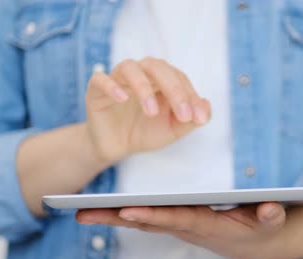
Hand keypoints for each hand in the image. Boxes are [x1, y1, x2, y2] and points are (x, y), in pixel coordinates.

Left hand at [76, 200, 302, 258]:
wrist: (258, 245)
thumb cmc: (263, 228)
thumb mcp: (273, 221)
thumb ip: (271, 215)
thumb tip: (270, 209)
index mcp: (208, 226)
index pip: (176, 220)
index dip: (153, 217)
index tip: (127, 212)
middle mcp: (189, 227)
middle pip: (149, 222)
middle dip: (116, 218)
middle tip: (82, 213)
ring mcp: (182, 226)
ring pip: (144, 222)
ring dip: (114, 217)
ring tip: (82, 210)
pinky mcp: (180, 223)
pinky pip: (149, 220)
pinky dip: (127, 215)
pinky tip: (107, 210)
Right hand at [85, 57, 210, 163]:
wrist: (116, 147)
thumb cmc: (146, 132)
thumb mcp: (173, 130)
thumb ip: (191, 121)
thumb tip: (206, 105)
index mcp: (161, 79)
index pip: (179, 78)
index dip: (190, 95)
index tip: (197, 118)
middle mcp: (140, 73)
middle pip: (158, 67)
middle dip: (175, 90)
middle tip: (183, 114)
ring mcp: (117, 79)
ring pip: (130, 68)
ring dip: (144, 87)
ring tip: (152, 111)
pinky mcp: (96, 90)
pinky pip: (100, 79)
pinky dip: (111, 86)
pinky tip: (122, 98)